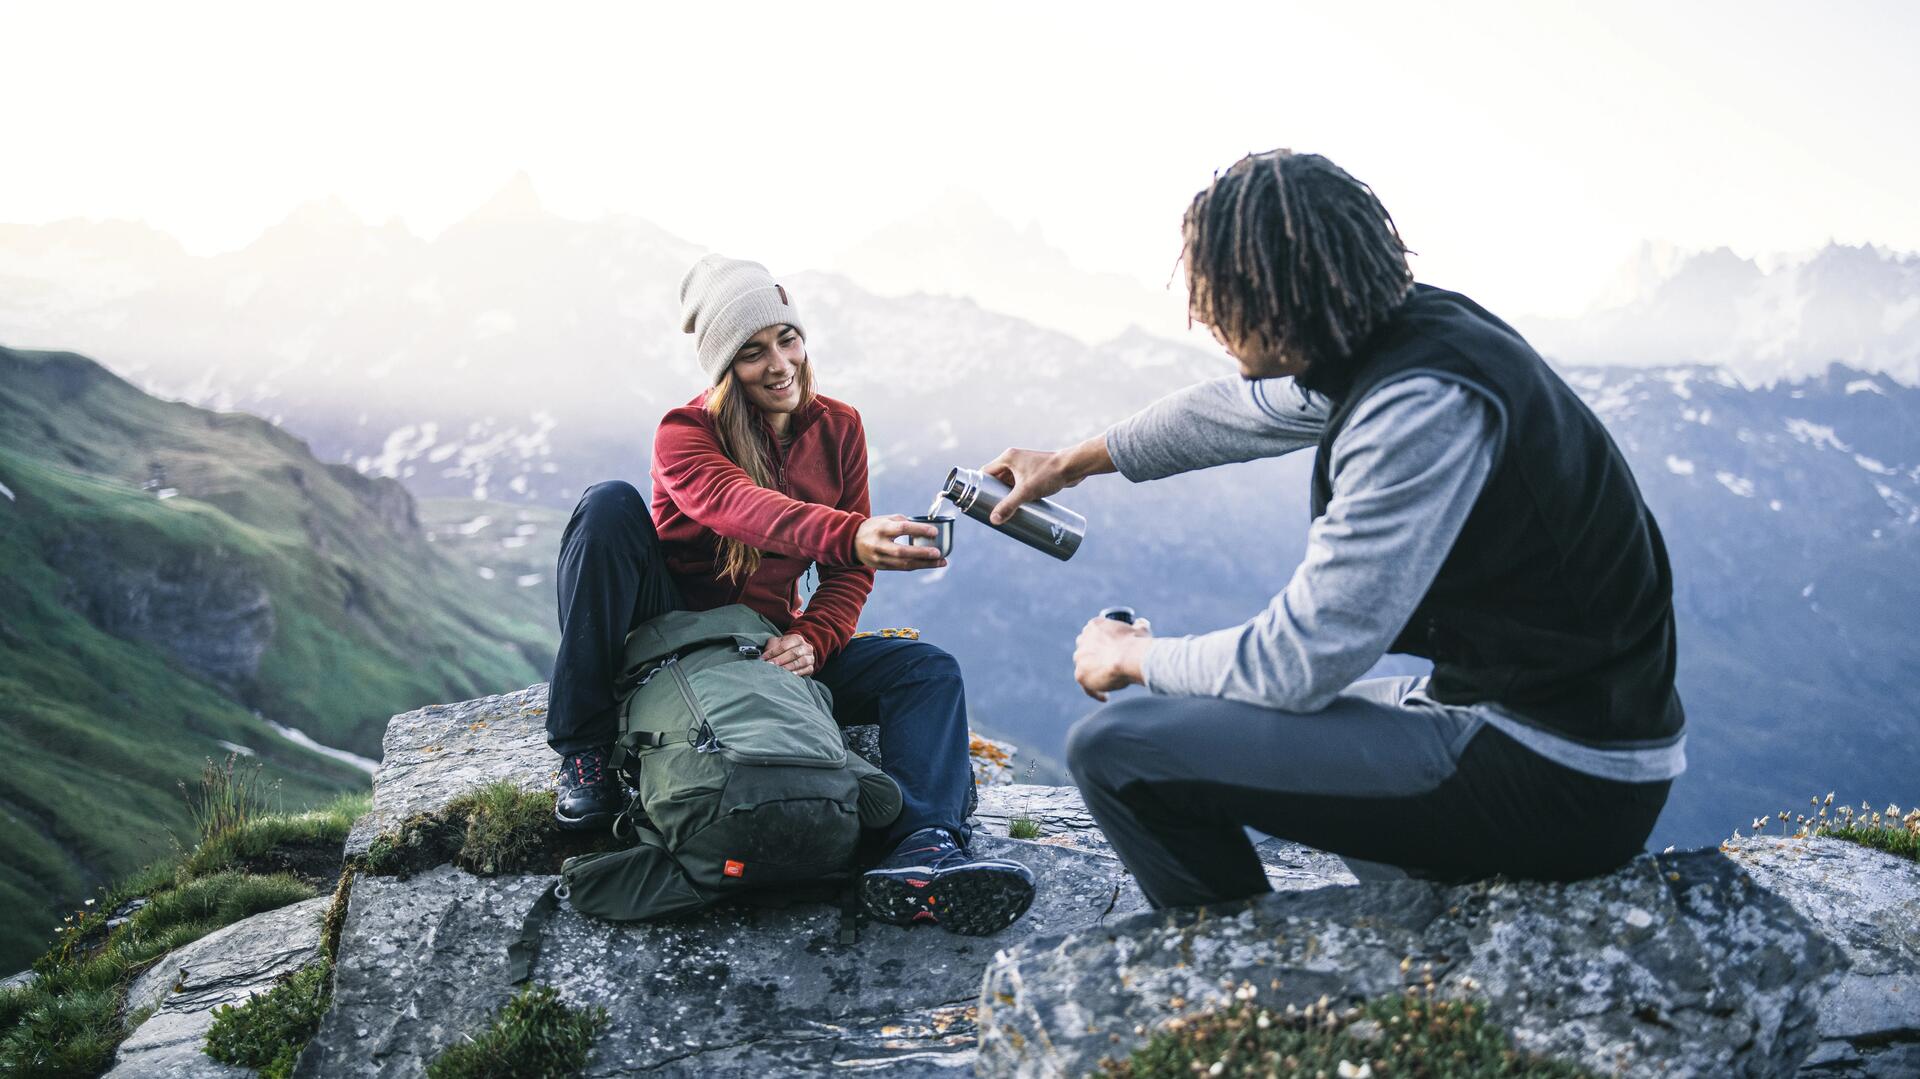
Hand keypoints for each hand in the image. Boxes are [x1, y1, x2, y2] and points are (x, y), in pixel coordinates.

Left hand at [762, 633, 816, 676]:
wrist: (801, 652)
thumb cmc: (786, 648)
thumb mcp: (778, 643)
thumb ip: (771, 646)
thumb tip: (763, 656)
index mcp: (797, 638)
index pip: (784, 645)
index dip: (773, 652)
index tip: (763, 658)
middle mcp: (806, 647)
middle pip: (793, 653)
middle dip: (780, 660)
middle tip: (770, 666)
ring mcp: (810, 657)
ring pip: (800, 662)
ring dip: (788, 667)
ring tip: (779, 672)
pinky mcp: (811, 667)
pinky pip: (805, 670)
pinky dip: (797, 673)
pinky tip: (789, 676)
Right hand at [855, 514, 947, 570]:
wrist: (851, 541)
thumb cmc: (874, 527)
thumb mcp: (885, 519)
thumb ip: (903, 522)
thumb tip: (923, 528)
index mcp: (881, 528)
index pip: (902, 529)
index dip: (919, 530)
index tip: (934, 531)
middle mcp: (879, 544)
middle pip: (902, 551)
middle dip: (922, 553)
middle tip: (938, 553)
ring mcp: (880, 558)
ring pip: (904, 564)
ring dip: (925, 564)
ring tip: (941, 562)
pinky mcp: (882, 567)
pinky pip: (902, 568)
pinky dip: (917, 566)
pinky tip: (929, 564)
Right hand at [982, 436, 1113, 524]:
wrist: (1073, 467)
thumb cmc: (1049, 474)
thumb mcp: (1026, 492)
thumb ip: (1009, 506)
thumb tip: (994, 520)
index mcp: (1007, 458)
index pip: (985, 472)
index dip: (979, 486)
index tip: (976, 501)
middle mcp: (1014, 459)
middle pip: (997, 479)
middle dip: (993, 494)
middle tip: (990, 510)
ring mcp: (1025, 465)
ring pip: (1009, 482)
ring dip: (1006, 495)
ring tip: (1002, 511)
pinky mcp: (1035, 472)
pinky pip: (1021, 484)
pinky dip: (1017, 493)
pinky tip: (1018, 505)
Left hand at [1073, 616, 1152, 701]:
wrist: (1129, 657)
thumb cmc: (1136, 643)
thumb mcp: (1140, 630)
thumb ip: (1140, 625)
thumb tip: (1141, 623)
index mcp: (1094, 626)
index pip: (1093, 634)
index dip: (1101, 643)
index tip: (1112, 651)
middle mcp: (1082, 639)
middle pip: (1085, 650)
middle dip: (1094, 657)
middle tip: (1108, 667)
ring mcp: (1079, 658)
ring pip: (1083, 667)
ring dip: (1093, 675)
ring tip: (1107, 683)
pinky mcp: (1080, 674)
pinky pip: (1086, 686)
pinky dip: (1095, 692)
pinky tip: (1105, 697)